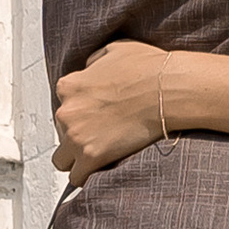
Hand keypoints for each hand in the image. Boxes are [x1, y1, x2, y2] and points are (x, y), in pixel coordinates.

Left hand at [52, 41, 172, 182]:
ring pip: (62, 159)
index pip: (63, 103)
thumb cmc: (146, 68)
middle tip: (103, 130)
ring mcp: (76, 136)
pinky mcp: (91, 157)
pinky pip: (77, 177)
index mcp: (69, 86)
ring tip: (98, 152)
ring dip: (76, 157)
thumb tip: (90, 72)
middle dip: (79, 131)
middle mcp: (67, 111)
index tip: (96, 113)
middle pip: (62, 131)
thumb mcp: (113, 50)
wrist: (165, 90)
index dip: (80, 109)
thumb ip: (93, 63)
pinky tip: (101, 166)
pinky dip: (87, 174)